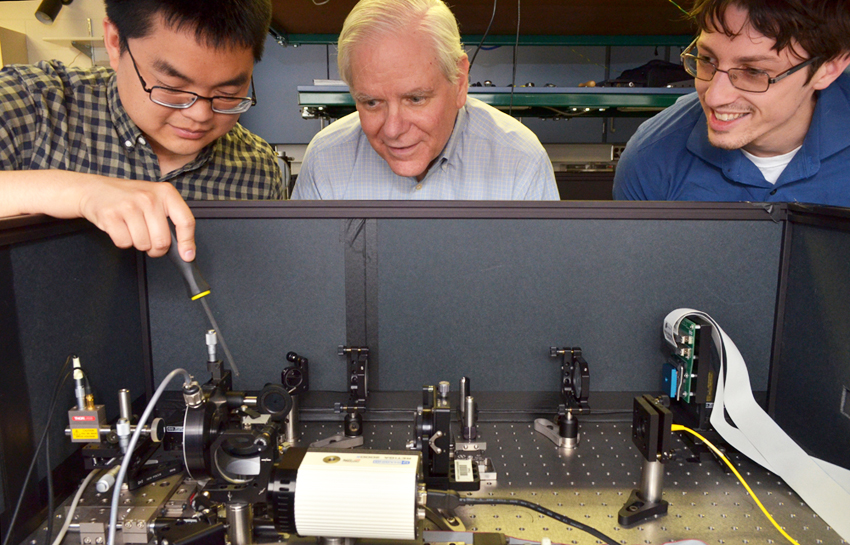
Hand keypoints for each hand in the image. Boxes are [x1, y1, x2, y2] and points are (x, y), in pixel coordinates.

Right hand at [1, 171, 195, 259]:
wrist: (94, 189)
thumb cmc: (129, 198)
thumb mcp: (155, 200)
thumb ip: (171, 220)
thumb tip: (186, 250)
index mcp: (165, 193)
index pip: (185, 221)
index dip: (188, 243)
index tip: (187, 256)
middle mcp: (149, 197)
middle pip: (162, 241)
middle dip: (156, 248)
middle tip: (149, 240)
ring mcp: (129, 206)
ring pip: (143, 244)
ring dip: (137, 243)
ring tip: (131, 228)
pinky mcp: (111, 215)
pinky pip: (124, 243)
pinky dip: (122, 241)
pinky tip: (119, 227)